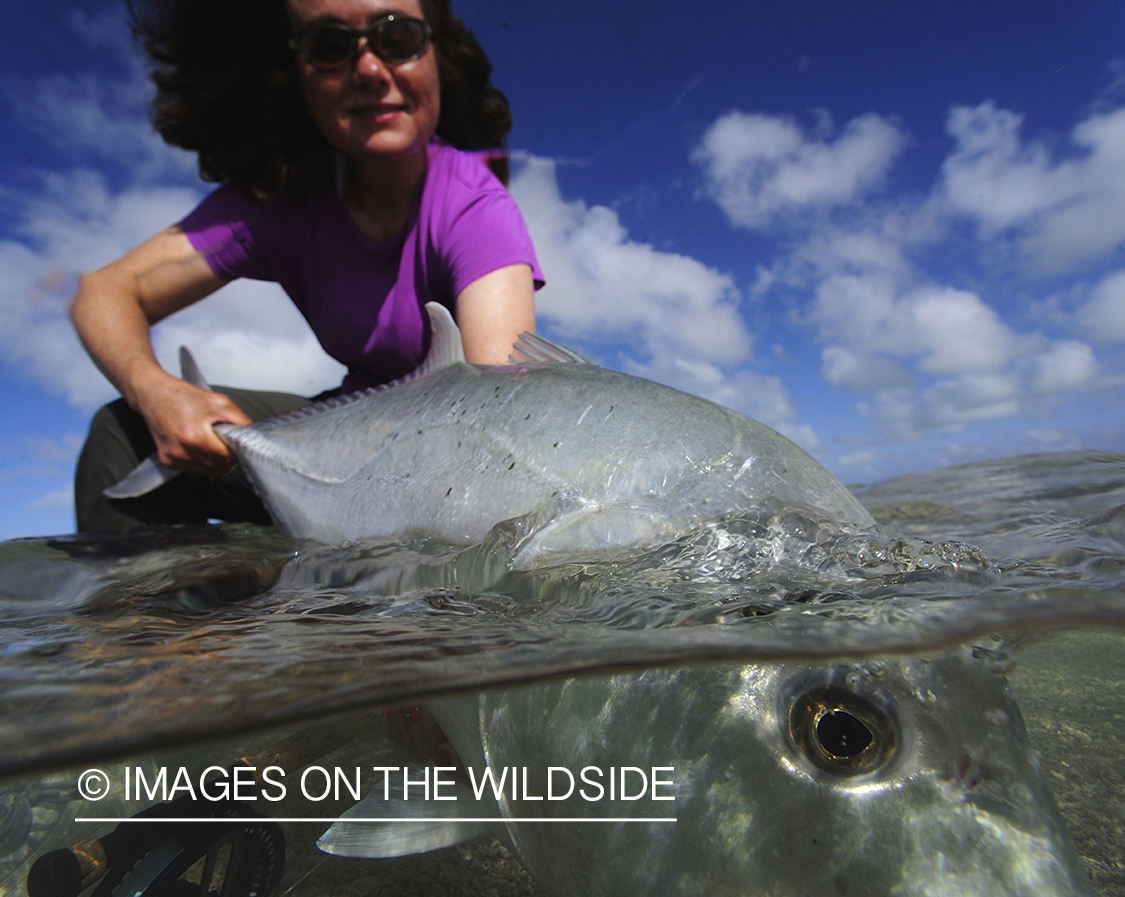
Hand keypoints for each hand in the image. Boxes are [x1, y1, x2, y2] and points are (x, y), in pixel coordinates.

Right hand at [136, 373, 252, 476]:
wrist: (153, 394)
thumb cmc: (184, 396)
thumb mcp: (219, 402)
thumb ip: (240, 421)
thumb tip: (254, 436)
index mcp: (194, 436)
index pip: (227, 457)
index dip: (235, 450)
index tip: (235, 441)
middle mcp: (181, 450)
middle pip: (219, 467)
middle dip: (227, 455)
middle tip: (224, 439)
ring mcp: (173, 458)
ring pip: (208, 471)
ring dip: (215, 460)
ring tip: (211, 440)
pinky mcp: (167, 461)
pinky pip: (194, 469)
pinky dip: (202, 461)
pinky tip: (200, 445)